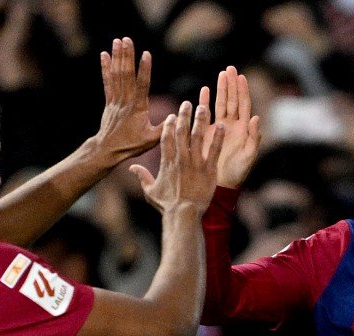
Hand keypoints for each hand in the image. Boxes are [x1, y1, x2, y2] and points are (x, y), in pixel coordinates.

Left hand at [90, 38, 161, 162]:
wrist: (108, 150)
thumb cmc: (132, 145)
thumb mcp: (152, 140)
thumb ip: (166, 127)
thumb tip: (181, 116)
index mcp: (138, 109)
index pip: (142, 86)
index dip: (144, 70)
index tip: (146, 54)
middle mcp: (125, 101)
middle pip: (126, 75)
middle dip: (127, 56)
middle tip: (127, 39)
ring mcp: (116, 100)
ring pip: (117, 75)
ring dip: (118, 57)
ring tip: (118, 41)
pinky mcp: (109, 101)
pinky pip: (107, 82)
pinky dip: (106, 67)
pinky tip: (105, 55)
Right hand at [130, 101, 225, 215]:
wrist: (184, 215)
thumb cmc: (167, 205)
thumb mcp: (150, 191)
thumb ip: (142, 176)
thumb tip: (131, 168)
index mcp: (167, 162)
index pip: (167, 137)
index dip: (170, 124)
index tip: (172, 115)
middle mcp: (181, 158)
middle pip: (182, 132)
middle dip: (184, 116)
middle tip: (187, 104)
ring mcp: (195, 163)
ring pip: (198, 136)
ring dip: (201, 120)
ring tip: (204, 107)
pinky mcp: (209, 169)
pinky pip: (214, 150)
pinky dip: (218, 137)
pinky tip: (222, 125)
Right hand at [207, 66, 260, 188]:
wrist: (222, 184)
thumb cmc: (238, 173)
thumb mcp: (249, 156)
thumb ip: (254, 138)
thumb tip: (256, 117)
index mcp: (243, 129)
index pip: (244, 105)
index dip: (243, 91)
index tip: (241, 76)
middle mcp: (232, 125)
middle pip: (232, 100)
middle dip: (231, 84)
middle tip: (230, 68)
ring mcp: (219, 128)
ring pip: (220, 104)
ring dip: (220, 89)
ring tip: (221, 74)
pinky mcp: (206, 133)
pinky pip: (206, 114)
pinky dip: (205, 102)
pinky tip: (204, 90)